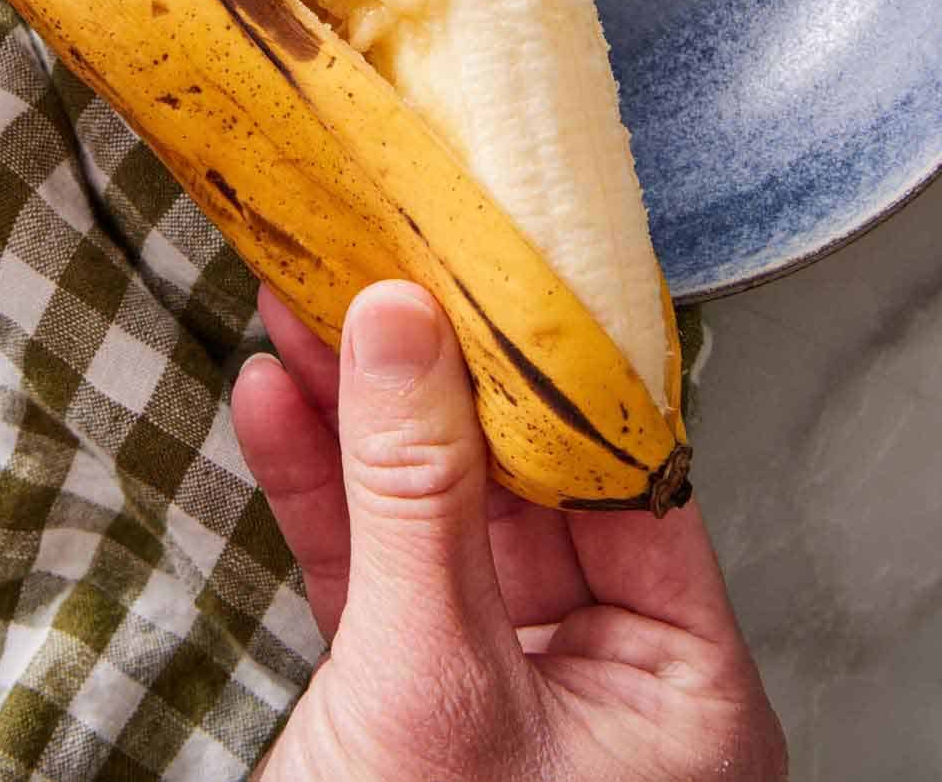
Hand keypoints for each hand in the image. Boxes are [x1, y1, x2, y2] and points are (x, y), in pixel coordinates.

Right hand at [234, 281, 787, 780]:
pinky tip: (277, 405)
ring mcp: (502, 685)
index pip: (630, 477)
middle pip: (521, 481)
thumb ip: (417, 497)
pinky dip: (319, 490)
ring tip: (306, 307)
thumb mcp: (430, 682)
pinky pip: (370, 569)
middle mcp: (607, 681)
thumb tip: (402, 330)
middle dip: (430, 377)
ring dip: (357, 417)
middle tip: (379, 264)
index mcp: (682, 691)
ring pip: (434, 514)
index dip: (551, 365)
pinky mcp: (408, 696)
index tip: (487, 266)